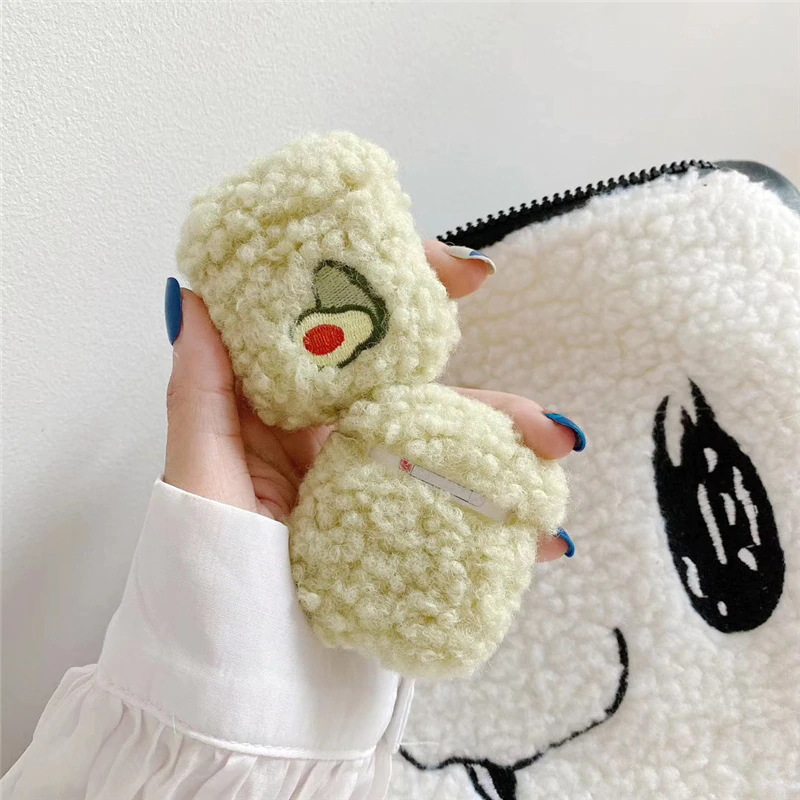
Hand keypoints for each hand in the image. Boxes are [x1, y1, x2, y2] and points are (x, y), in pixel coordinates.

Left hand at [163, 241, 581, 559]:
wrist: (232, 679)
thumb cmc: (204, 576)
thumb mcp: (198, 477)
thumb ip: (201, 392)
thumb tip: (198, 295)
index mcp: (286, 414)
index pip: (353, 338)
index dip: (405, 295)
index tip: (460, 274)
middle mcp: (333, 444)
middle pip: (423, 399)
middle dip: (487, 399)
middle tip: (538, 416)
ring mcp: (370, 491)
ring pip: (450, 453)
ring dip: (509, 455)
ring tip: (555, 462)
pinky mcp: (395, 537)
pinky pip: (455, 514)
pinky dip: (504, 523)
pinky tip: (542, 536)